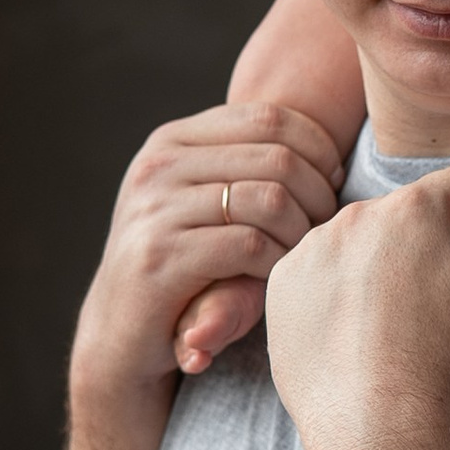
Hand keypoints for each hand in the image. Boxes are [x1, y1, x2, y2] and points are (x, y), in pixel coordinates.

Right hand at [71, 100, 345, 407]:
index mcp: (171, 141)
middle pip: (277, 157)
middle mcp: (159, 167)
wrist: (118, 331)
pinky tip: (274, 277)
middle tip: (324, 226)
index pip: (269, 118)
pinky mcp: (162, 259)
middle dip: (318, 194)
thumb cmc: (179, 264)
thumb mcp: (198, 201)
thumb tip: (325, 154)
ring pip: (270, 199)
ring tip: (299, 253)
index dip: (317, 148)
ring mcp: (156, 211)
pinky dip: (278, 262)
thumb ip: (239, 167)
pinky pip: (251, 246)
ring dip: (301, 231)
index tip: (331, 183)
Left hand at [262, 163, 449, 449]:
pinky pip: (316, 274)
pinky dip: (333, 298)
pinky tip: (354, 338)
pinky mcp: (282, 284)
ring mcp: (313, 247)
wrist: (378, 431)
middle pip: (407, 217)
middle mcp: (359, 212)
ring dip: (376, 270)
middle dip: (423, 250)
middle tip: (433, 312)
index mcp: (420, 206)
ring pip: (360, 243)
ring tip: (392, 329)